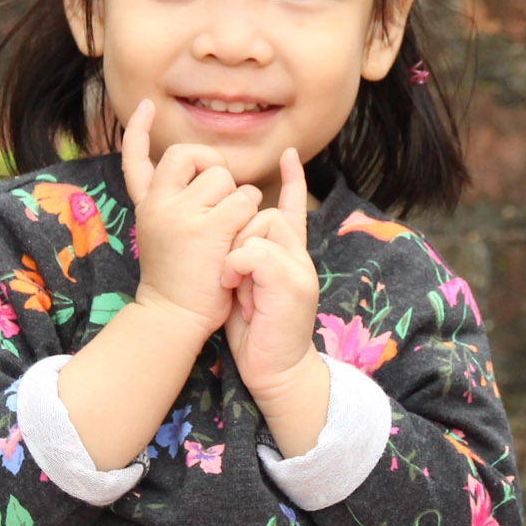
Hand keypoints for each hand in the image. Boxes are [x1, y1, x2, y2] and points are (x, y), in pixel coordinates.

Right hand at [121, 100, 261, 344]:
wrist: (173, 318)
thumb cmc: (178, 282)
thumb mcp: (161, 235)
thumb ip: (170, 203)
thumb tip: (198, 171)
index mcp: (147, 204)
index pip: (135, 157)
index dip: (140, 130)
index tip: (146, 106)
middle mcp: (158, 203)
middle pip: (193, 154)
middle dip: (214, 170)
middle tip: (218, 205)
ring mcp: (181, 214)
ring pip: (225, 177)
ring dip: (238, 202)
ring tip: (225, 237)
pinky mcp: (208, 229)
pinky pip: (244, 200)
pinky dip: (250, 217)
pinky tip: (237, 241)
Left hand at [222, 148, 326, 454]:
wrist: (278, 371)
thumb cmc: (257, 333)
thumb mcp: (246, 287)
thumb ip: (243, 259)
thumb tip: (226, 237)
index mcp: (289, 255)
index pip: (293, 209)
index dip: (293, 181)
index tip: (291, 155)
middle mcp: (298, 255)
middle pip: (265, 212)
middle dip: (239, 234)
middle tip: (232, 273)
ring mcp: (298, 267)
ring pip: (261, 226)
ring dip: (237, 252)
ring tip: (234, 284)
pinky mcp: (291, 283)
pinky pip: (256, 252)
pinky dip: (238, 266)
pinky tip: (234, 286)